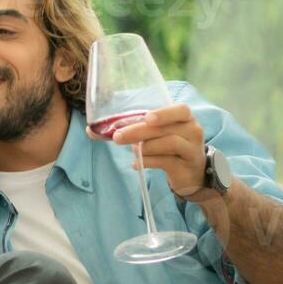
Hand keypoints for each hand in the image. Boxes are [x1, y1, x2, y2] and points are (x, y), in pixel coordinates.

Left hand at [88, 103, 209, 198]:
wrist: (191, 173)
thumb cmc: (167, 146)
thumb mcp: (153, 133)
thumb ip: (128, 129)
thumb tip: (91, 130)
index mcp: (183, 117)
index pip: (180, 110)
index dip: (164, 113)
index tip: (147, 117)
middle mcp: (192, 130)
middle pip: (165, 129)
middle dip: (138, 132)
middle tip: (117, 137)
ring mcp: (191, 149)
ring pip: (169, 144)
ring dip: (144, 148)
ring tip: (133, 151)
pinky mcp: (185, 167)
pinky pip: (165, 162)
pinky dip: (147, 162)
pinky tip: (136, 164)